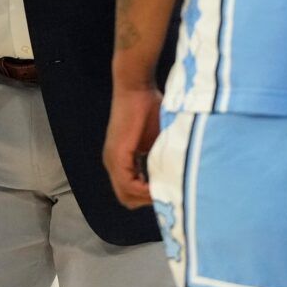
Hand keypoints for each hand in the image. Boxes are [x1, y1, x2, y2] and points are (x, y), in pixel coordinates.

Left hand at [104, 84, 161, 207]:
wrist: (136, 86)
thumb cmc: (149, 105)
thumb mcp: (157, 139)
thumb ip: (159, 158)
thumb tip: (174, 175)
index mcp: (120, 159)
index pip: (130, 191)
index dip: (148, 197)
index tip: (167, 193)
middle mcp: (112, 163)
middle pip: (126, 198)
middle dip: (147, 200)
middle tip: (168, 195)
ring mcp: (112, 160)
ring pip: (126, 194)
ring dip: (147, 196)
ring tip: (166, 191)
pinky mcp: (117, 155)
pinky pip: (128, 184)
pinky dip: (143, 189)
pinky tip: (159, 185)